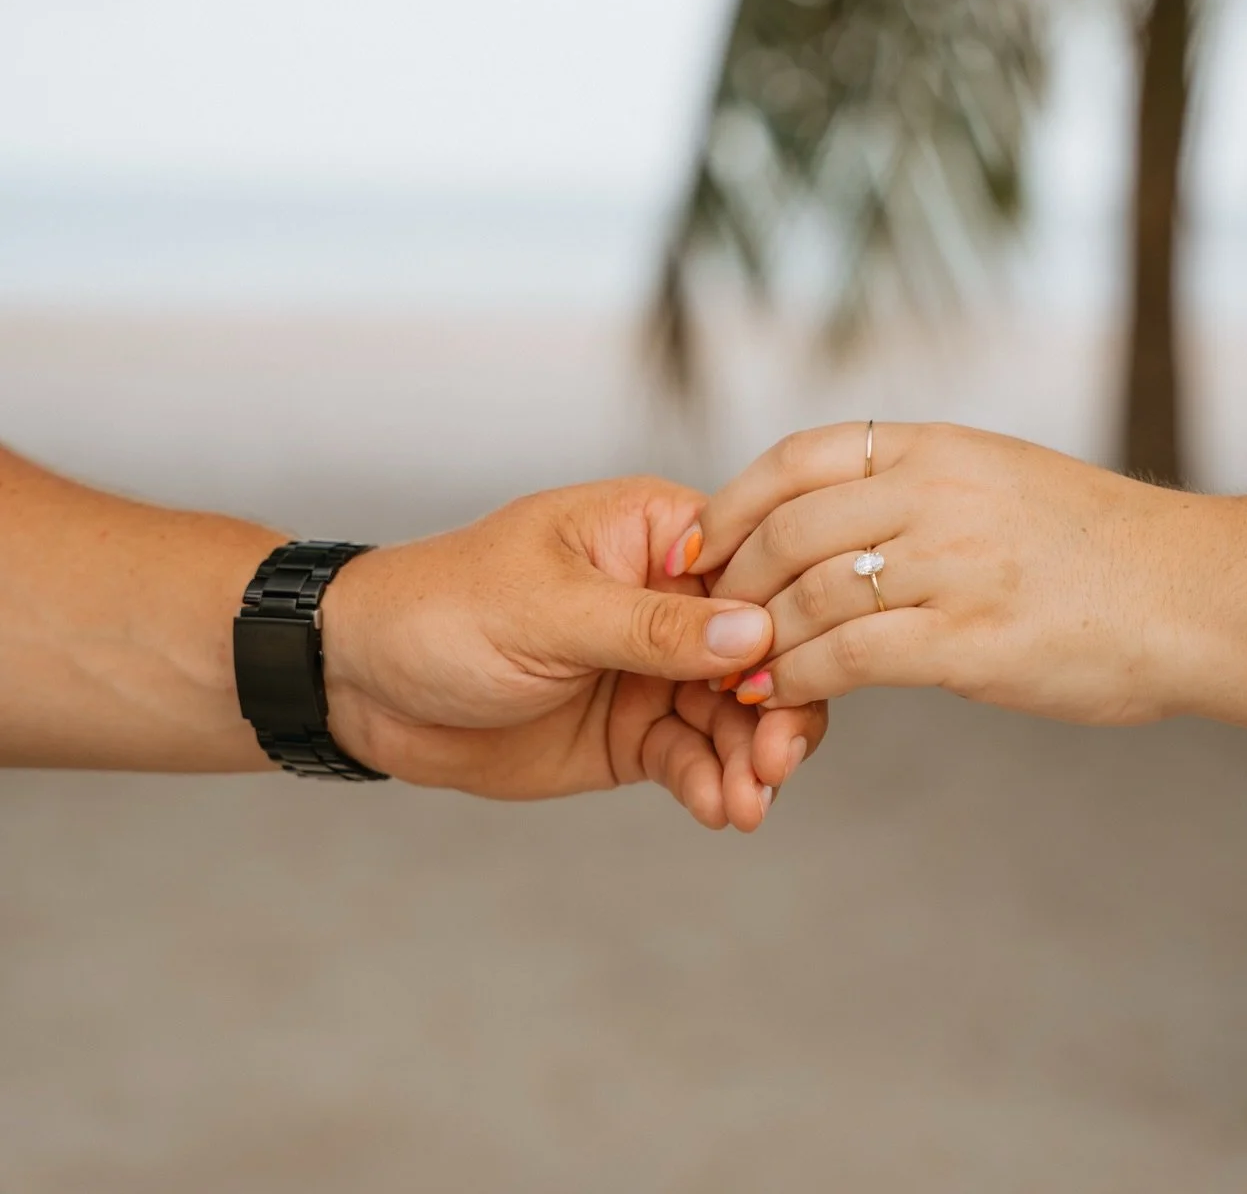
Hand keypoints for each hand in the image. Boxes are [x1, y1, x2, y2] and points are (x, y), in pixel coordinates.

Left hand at [321, 477, 826, 828]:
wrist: (363, 683)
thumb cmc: (442, 608)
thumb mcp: (548, 611)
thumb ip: (650, 628)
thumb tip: (753, 631)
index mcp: (654, 533)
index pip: (753, 567)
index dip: (785, 623)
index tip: (787, 680)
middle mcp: (667, 598)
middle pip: (760, 649)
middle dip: (779, 707)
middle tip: (776, 764)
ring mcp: (653, 669)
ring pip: (737, 713)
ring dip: (751, 758)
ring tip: (748, 804)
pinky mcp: (632, 731)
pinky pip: (694, 757)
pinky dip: (714, 784)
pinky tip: (721, 810)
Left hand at [689, 424, 1215, 726]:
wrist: (1198, 594)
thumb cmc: (1098, 548)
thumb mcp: (1001, 478)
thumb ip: (919, 487)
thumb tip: (833, 513)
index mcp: (939, 446)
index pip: (798, 456)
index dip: (733, 502)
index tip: (696, 544)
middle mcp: (939, 492)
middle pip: (790, 527)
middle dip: (732, 581)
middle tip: (704, 625)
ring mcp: (956, 563)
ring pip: (811, 594)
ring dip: (757, 639)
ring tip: (733, 672)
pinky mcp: (973, 639)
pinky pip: (853, 655)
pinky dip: (801, 678)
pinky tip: (779, 697)